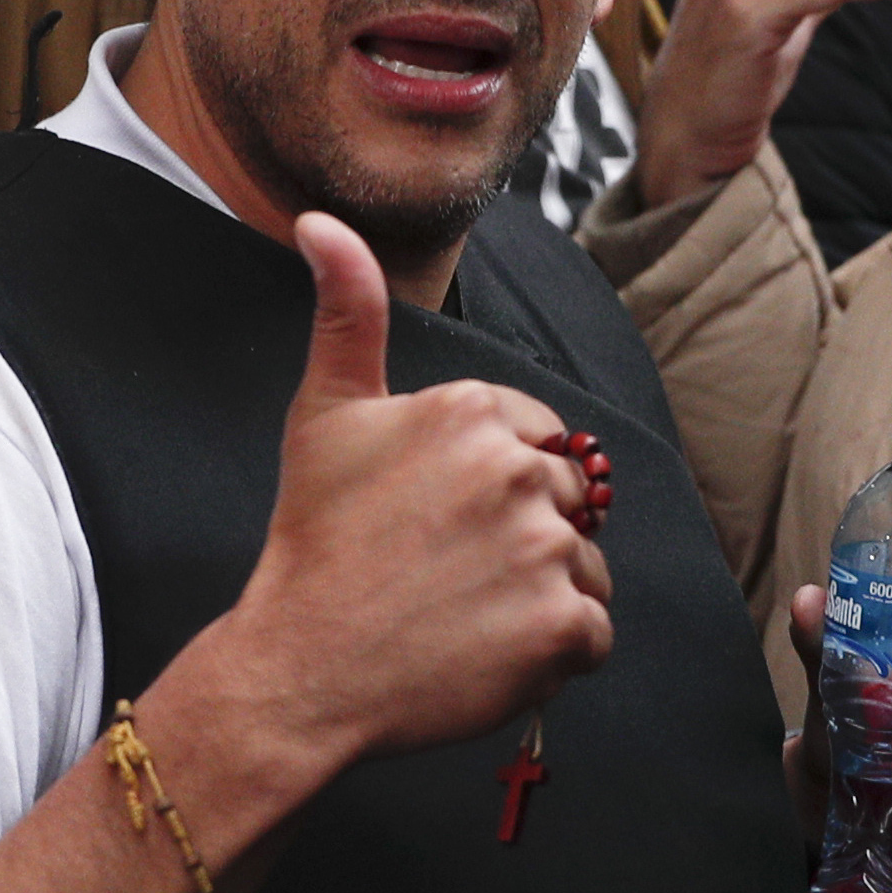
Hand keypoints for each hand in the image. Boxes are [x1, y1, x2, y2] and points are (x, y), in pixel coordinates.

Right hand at [192, 213, 613, 780]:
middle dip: (520, 537)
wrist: (299, 672)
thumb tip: (321, 220)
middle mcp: (517, 469)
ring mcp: (544, 549)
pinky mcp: (563, 626)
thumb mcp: (325, 415)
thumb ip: (347, 311)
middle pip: (566, 500)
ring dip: (540, 596)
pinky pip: (592, 635)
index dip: (488, 487)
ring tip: (461, 616)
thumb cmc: (313, 545)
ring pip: (585, 567)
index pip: (534, 440)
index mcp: (469, 411)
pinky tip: (484, 654)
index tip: (433, 522)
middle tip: (442, 573)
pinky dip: (551, 655)